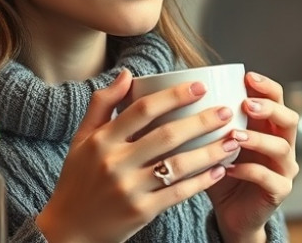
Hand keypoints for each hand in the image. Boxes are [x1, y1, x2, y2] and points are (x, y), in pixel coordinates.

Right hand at [36, 69, 235, 242]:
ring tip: (232, 140)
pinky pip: (178, 192)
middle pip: (167, 135)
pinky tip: (219, 170)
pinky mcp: (141, 212)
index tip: (200, 87)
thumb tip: (126, 74)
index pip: (142, 109)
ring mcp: (129, 189)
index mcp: (102, 140)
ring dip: (210, 152)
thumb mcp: (82, 139)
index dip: (174, 96)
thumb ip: (102, 104)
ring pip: (178, 165)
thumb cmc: (78, 180)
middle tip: (226, 111)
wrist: (69, 231)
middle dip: (202, 122)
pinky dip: (201, 181)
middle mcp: (115, 163)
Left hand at [206, 72, 299, 242]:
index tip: (247, 76)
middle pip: (289, 119)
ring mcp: (285, 169)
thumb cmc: (220, 171)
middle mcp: (283, 145)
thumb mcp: (214, 142)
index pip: (278, 98)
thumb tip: (179, 93)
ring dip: (257, 139)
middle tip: (246, 104)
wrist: (229, 213)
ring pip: (281, 148)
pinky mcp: (279, 191)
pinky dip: (248, 170)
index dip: (266, 86)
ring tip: (234, 136)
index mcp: (269, 127)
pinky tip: (228, 168)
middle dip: (269, 108)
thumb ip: (208, 121)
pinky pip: (268, 177)